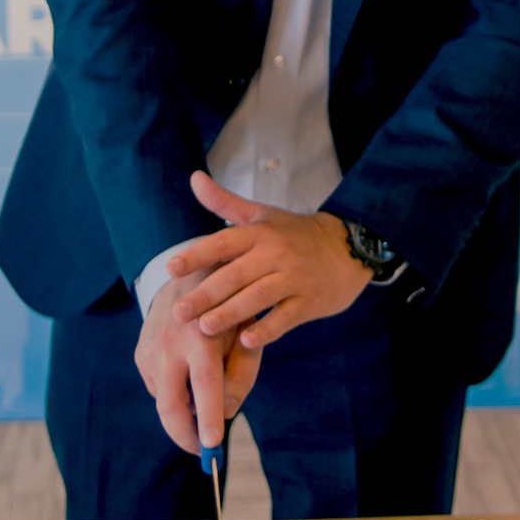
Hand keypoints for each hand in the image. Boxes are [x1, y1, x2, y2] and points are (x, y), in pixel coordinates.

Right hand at [134, 272, 259, 454]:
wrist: (187, 277)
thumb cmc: (226, 312)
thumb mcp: (245, 336)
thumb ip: (240, 376)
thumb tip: (226, 413)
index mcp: (201, 338)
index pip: (205, 386)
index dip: (208, 418)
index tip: (211, 445)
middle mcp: (170, 346)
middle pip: (171, 406)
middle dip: (185, 435)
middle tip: (201, 452)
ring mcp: (150, 351)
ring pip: (165, 401)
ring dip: (183, 412)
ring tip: (202, 398)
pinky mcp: (140, 355)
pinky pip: (158, 388)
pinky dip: (174, 394)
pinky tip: (187, 376)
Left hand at [173, 171, 374, 350]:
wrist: (348, 248)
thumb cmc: (296, 234)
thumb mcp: (262, 215)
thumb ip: (225, 202)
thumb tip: (194, 178)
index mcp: (259, 233)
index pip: (222, 242)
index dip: (196, 254)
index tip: (170, 268)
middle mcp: (275, 254)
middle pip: (236, 274)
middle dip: (205, 294)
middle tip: (179, 312)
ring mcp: (294, 278)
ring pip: (258, 296)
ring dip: (231, 312)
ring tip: (205, 328)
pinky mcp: (310, 301)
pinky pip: (286, 317)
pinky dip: (267, 329)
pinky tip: (247, 341)